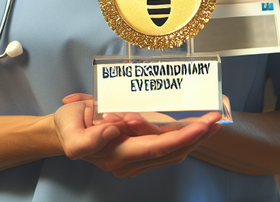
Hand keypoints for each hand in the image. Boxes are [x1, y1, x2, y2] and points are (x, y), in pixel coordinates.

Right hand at [54, 94, 221, 176]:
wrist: (62, 132)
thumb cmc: (68, 127)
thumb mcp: (70, 131)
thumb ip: (88, 140)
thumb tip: (114, 132)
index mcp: (116, 154)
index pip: (156, 148)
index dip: (181, 138)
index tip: (201, 125)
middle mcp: (130, 161)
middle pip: (171, 152)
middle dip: (197, 136)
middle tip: (218, 118)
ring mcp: (135, 157)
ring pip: (173, 150)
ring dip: (195, 136)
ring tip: (215, 119)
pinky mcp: (138, 149)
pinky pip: (166, 145)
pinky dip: (184, 135)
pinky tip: (198, 124)